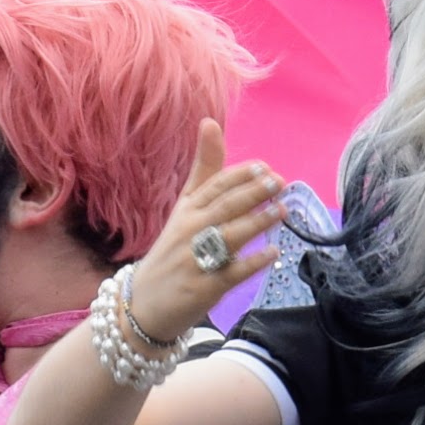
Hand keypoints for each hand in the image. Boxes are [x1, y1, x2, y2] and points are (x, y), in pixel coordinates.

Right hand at [122, 121, 285, 342]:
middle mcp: (190, 231)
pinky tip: (272, 253)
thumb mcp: (184, 207)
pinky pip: (232, 272)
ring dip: (257, 222)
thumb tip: (210, 121)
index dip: (239, 176)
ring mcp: (196, 259)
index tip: (263, 168)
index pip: (214, 186)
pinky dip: (252, 262)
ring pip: (229, 235)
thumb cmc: (172, 250)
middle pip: (223, 207)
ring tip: (282, 211)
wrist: (142, 303)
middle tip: (279, 182)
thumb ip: (203, 170)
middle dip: (251, 193)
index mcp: (187, 209)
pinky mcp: (204, 287)